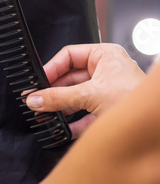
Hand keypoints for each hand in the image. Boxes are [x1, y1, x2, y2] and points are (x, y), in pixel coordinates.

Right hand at [25, 43, 144, 137]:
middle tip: (37, 100)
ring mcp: (106, 91)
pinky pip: (84, 114)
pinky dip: (72, 122)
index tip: (38, 81)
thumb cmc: (135, 99)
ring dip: (60, 108)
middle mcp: (106, 71)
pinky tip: (62, 128)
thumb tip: (35, 98)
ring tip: (44, 114)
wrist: (154, 125)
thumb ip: (58, 97)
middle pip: (69, 78)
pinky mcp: (107, 110)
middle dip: (53, 91)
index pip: (69, 56)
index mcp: (105, 56)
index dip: (51, 68)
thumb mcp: (90, 95)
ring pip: (75, 97)